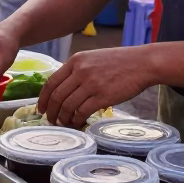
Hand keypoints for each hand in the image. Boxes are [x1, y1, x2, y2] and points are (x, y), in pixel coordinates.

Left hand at [38, 47, 155, 127]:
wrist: (142, 63)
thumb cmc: (120, 62)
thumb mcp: (93, 58)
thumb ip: (78, 70)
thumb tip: (65, 89)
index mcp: (76, 61)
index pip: (51, 82)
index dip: (44, 98)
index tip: (41, 109)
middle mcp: (80, 71)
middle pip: (57, 96)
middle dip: (51, 112)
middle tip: (51, 121)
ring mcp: (91, 84)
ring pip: (67, 106)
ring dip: (63, 118)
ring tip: (65, 124)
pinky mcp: (102, 96)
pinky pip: (82, 112)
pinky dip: (77, 120)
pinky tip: (78, 123)